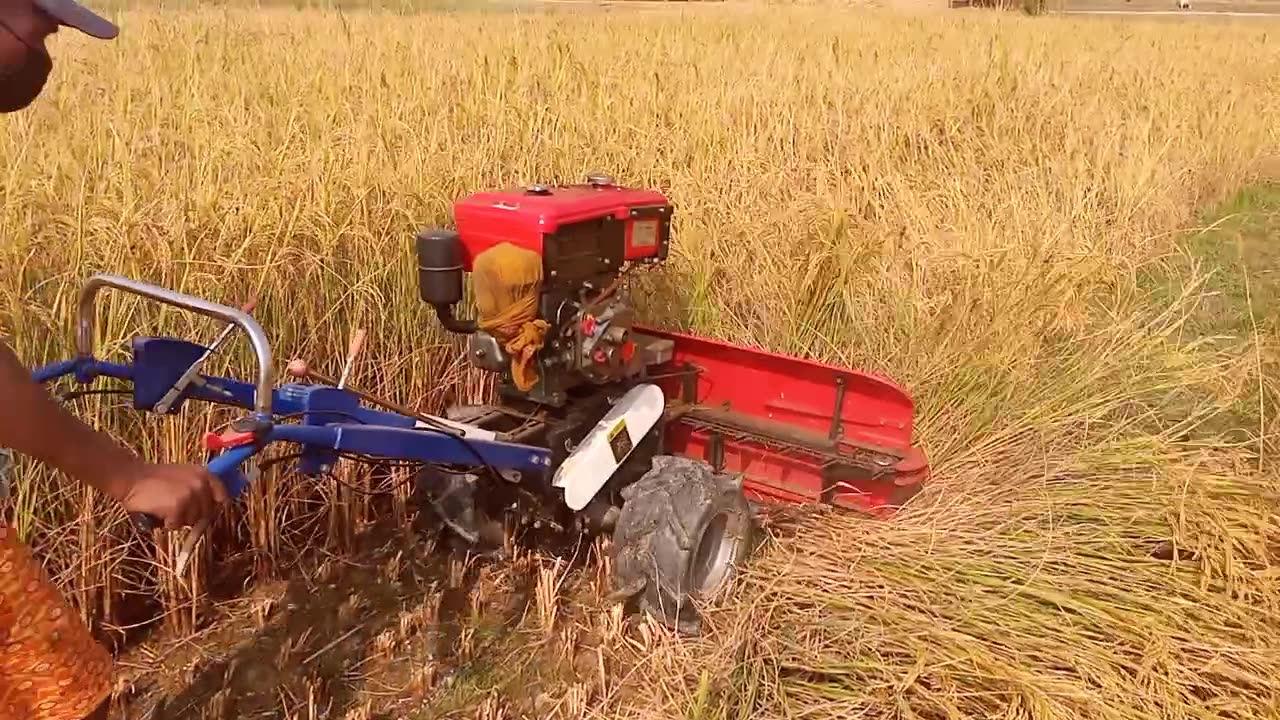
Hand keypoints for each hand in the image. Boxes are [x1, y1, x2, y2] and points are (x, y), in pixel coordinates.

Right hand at [108, 462, 229, 528]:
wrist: (131, 478)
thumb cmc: (154, 478)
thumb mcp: (182, 475)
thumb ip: (198, 486)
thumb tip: (213, 503)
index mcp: (204, 474)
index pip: (222, 496)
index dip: (215, 506)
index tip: (207, 510)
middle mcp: (201, 484)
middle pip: (206, 513)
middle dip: (193, 515)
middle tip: (175, 507)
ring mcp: (191, 496)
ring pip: (191, 521)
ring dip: (178, 519)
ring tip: (164, 506)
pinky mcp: (178, 507)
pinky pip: (176, 525)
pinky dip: (166, 523)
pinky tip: (158, 511)